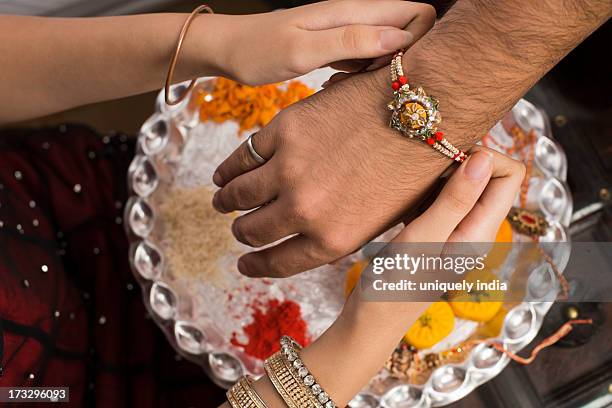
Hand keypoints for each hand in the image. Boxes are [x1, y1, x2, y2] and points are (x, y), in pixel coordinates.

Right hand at [211, 66, 450, 276]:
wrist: (425, 110)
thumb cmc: (414, 166)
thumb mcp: (385, 221)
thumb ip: (346, 236)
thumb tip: (318, 245)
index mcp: (334, 239)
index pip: (279, 263)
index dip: (256, 265)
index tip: (244, 264)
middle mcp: (307, 211)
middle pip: (253, 231)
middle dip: (243, 234)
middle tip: (239, 229)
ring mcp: (291, 170)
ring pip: (239, 195)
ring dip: (225, 202)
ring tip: (222, 201)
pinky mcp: (284, 132)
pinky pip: (242, 157)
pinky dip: (228, 169)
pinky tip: (223, 174)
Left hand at [213, 0, 435, 84]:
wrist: (228, 50)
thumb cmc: (258, 50)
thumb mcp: (303, 49)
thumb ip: (351, 41)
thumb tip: (401, 38)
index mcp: (352, 12)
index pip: (415, 12)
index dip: (418, 43)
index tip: (392, 71)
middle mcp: (355, 19)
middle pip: (407, 32)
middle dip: (402, 62)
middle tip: (368, 85)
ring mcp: (346, 34)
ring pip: (387, 49)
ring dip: (380, 72)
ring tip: (350, 87)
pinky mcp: (337, 48)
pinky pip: (365, 60)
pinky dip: (361, 76)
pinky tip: (339, 87)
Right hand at [245, 148, 524, 407]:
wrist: (370, 320)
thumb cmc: (394, 285)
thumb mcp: (424, 239)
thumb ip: (455, 200)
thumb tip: (484, 156)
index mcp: (481, 231)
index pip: (508, 174)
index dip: (482, 156)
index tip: (445, 156)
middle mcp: (474, 229)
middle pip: (487, 176)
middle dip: (460, 160)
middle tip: (423, 164)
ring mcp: (454, 231)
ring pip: (462, 184)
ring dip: (441, 174)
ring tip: (410, 177)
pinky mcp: (434, 232)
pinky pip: (441, 197)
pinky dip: (427, 188)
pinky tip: (403, 193)